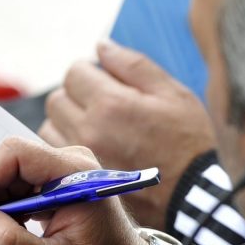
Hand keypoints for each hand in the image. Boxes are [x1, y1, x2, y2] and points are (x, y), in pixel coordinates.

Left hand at [39, 40, 215, 229]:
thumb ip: (132, 65)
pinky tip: (92, 148)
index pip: (74, 73)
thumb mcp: (172, 94)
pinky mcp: (81, 180)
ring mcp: (82, 157)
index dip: (90, 72)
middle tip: (100, 104)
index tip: (104, 81)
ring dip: (67, 121)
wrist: (193, 197)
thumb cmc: (189, 142)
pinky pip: (57, 153)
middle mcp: (89, 130)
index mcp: (111, 104)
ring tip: (95, 127)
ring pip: (51, 126)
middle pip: (57, 98)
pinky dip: (66, 146)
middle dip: (76, 95)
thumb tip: (100, 47)